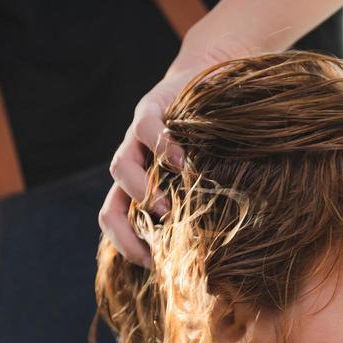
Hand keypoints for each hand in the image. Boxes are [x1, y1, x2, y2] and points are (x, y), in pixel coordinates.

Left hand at [99, 32, 256, 266]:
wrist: (209, 75)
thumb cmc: (214, 136)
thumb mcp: (210, 171)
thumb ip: (207, 201)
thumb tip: (230, 250)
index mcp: (139, 185)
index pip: (118, 222)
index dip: (129, 247)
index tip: (155, 266)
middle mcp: (134, 165)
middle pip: (111, 207)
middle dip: (128, 232)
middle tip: (157, 249)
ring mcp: (137, 137)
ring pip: (120, 169)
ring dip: (142, 193)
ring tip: (168, 209)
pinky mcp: (149, 108)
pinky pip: (147, 131)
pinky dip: (162, 148)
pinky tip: (182, 162)